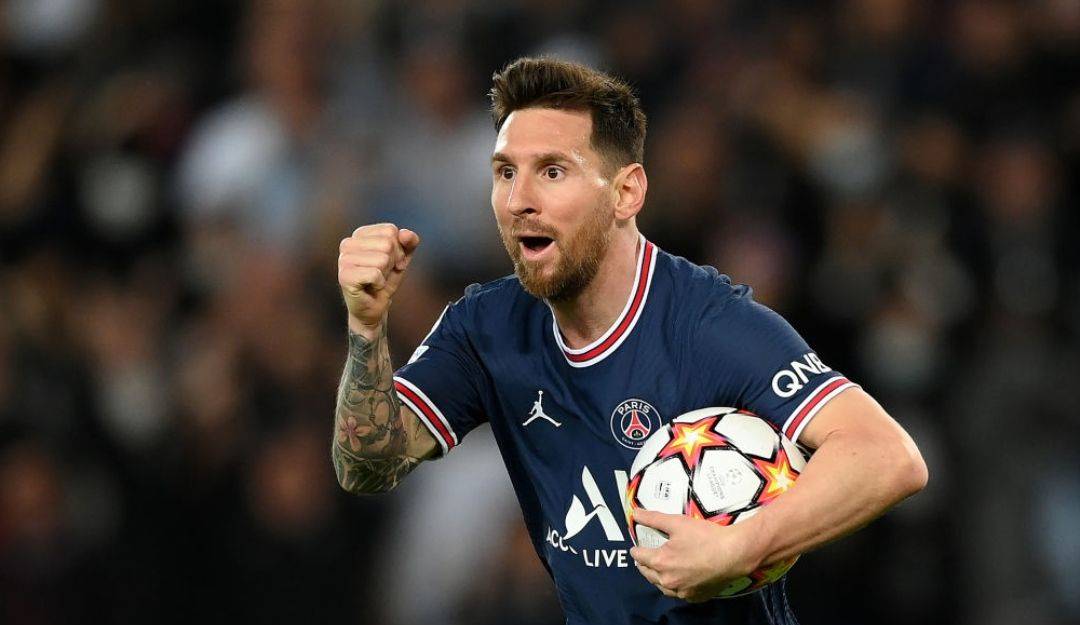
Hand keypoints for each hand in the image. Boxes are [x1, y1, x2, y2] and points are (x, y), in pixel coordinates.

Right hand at [338, 224, 420, 336]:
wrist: (375, 307)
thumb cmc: (385, 280)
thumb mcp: (402, 258)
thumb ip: (409, 242)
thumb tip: (405, 233)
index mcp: (360, 234)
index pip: (390, 231)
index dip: (398, 249)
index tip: (390, 262)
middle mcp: (347, 244)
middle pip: (387, 244)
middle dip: (392, 262)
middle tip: (383, 273)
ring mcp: (343, 260)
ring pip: (382, 259)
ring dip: (385, 274)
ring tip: (376, 280)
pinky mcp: (344, 276)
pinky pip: (375, 274)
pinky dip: (379, 284)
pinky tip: (371, 287)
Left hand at [629, 510, 762, 602]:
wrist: (734, 554)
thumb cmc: (706, 537)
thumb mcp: (677, 522)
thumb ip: (654, 518)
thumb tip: (635, 513)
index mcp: (661, 562)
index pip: (639, 557)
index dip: (636, 550)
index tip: (635, 548)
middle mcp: (668, 580)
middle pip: (648, 574)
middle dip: (644, 565)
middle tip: (643, 559)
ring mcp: (682, 591)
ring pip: (662, 587)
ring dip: (657, 578)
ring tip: (657, 571)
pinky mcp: (695, 596)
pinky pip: (679, 593)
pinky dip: (675, 587)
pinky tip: (678, 581)